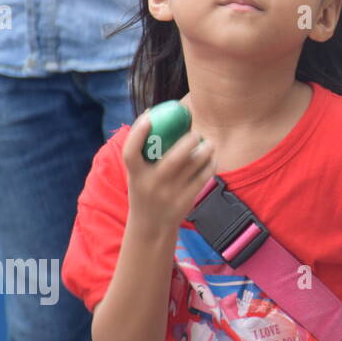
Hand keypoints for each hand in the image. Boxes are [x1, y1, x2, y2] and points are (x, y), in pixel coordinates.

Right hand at [121, 109, 215, 239]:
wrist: (151, 226)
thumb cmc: (145, 190)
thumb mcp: (137, 175)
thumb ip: (144, 152)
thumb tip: (154, 113)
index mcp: (135, 176)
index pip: (130, 153)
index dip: (138, 132)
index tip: (149, 115)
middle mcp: (152, 184)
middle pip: (174, 158)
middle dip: (189, 141)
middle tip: (195, 133)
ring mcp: (170, 194)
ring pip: (194, 165)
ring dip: (205, 150)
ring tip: (208, 144)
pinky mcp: (186, 200)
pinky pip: (204, 176)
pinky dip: (210, 164)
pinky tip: (211, 158)